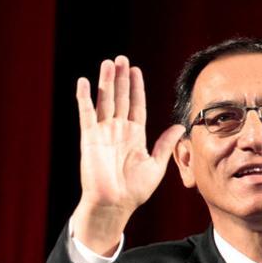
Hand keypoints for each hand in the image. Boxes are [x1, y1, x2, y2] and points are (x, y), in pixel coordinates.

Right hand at [71, 56, 183, 253]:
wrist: (115, 204)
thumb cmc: (134, 190)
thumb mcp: (156, 165)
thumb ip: (165, 144)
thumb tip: (178, 126)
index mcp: (134, 135)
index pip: (136, 104)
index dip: (136, 87)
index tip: (135, 70)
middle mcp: (118, 130)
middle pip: (120, 97)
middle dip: (120, 78)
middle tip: (120, 59)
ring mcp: (103, 132)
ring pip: (105, 101)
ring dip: (106, 81)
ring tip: (107, 63)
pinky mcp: (90, 138)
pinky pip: (86, 114)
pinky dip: (83, 98)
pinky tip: (82, 82)